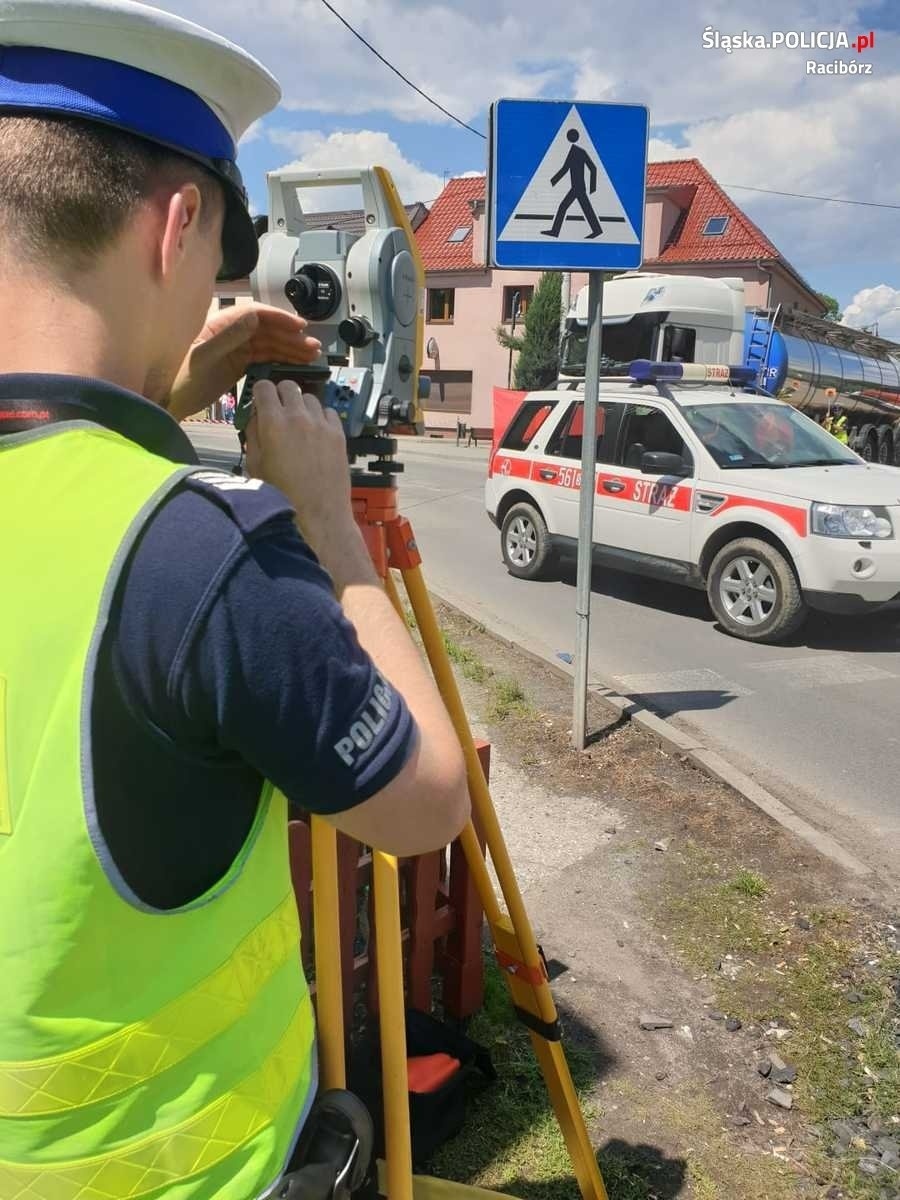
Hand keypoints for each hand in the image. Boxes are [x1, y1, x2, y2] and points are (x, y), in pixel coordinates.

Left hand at [165, 304, 320, 421]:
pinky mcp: (236, 367)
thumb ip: (228, 337)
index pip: (254, 314)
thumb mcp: (202, 358)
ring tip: (311, 356)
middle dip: (291, 337)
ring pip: (268, 345)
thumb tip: (254, 317)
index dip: (279, 318)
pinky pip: (263, 359)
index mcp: (218, 325)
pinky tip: (295, 365)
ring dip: (290, 349)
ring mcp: (233, 350)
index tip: (300, 327)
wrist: (165, 403)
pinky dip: (280, 361)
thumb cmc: (178, 380)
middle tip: (313, 347)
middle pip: (266, 330)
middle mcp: (228, 334)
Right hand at [245, 380, 357, 557]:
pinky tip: (316, 433)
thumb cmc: (281, 496)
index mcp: (273, 423)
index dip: (260, 393)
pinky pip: (329, 413)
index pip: (264, 387)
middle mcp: (299, 417)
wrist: (318, 516)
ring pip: (310, 398)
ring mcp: (322, 425)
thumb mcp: (255, 466)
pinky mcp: (339, 435)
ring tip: (298, 425)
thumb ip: (253, 435)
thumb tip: (256, 418)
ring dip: (301, 406)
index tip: (261, 401)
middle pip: (289, 386)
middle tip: (278, 411)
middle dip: (281, 395)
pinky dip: (320, 417)